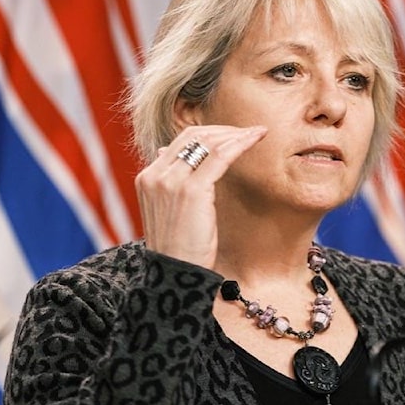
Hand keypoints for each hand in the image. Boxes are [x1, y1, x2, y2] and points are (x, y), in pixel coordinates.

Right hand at [135, 125, 266, 267]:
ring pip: (208, 142)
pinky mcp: (191, 190)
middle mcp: (155, 175)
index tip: (232, 135)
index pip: (180, 142)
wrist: (176, 273)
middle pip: (193, 136)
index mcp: (147, 177)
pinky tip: (255, 140)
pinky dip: (240, 144)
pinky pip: (220, 156)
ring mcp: (170, 181)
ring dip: (236, 134)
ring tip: (257, 133)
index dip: (210, 134)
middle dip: (224, 130)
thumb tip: (165, 151)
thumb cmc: (179, 247)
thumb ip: (168, 181)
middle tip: (248, 131)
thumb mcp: (168, 209)